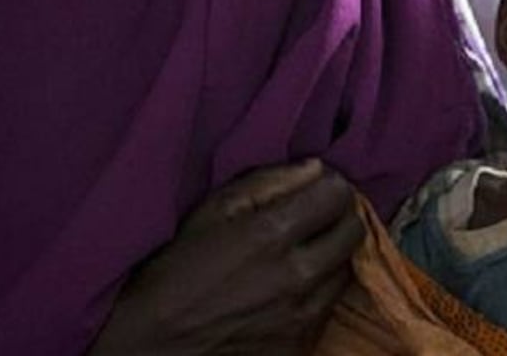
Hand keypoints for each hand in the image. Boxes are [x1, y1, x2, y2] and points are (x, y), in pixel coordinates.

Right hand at [88, 159, 363, 355]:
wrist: (152, 348)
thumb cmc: (172, 273)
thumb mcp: (209, 213)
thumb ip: (268, 183)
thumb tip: (316, 168)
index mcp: (271, 234)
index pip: (338, 195)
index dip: (329, 185)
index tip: (317, 188)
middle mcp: (297, 275)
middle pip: (354, 231)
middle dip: (340, 216)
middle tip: (318, 217)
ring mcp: (303, 314)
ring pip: (347, 268)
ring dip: (332, 254)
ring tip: (303, 252)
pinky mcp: (302, 343)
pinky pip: (331, 305)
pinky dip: (320, 289)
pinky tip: (292, 285)